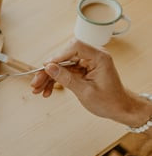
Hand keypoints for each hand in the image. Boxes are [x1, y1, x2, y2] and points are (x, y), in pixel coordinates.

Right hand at [30, 39, 148, 125]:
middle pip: (64, 56)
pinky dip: (55, 81)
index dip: (58, 55)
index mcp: (99, 57)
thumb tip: (49, 67)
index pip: (75, 46)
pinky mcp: (81, 70)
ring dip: (48, 77)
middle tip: (36, 83)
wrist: (119, 108)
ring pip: (61, 65)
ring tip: (38, 90)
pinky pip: (64, 72)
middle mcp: (92, 57)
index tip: (46, 67)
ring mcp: (86, 63)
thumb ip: (66, 78)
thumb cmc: (108, 101)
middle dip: (48, 70)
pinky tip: (46, 91)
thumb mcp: (85, 91)